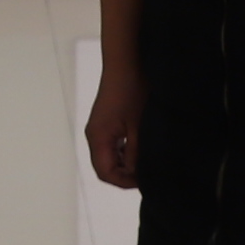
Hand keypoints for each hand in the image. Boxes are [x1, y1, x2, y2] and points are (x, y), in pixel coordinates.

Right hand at [80, 65, 141, 192]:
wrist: (127, 61)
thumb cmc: (133, 91)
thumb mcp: (139, 126)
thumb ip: (136, 153)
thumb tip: (138, 174)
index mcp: (98, 138)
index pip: (105, 173)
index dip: (125, 182)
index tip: (147, 179)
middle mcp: (94, 135)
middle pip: (105, 167)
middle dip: (126, 174)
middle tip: (149, 172)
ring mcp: (99, 128)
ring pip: (109, 156)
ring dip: (126, 162)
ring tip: (147, 160)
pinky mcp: (106, 121)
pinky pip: (112, 145)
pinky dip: (125, 152)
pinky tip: (141, 146)